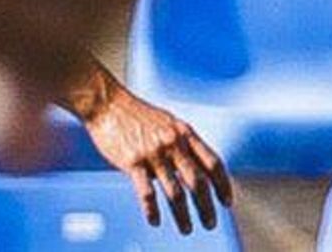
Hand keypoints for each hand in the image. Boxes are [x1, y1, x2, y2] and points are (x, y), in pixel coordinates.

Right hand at [82, 88, 233, 234]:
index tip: (226, 202)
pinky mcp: (132, 162)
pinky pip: (147, 193)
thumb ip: (183, 143)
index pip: (213, 163)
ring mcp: (152, 153)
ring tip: (187, 229)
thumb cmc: (135, 114)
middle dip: (207, 207)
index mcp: (184, 133)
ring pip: (175, 193)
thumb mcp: (168, 122)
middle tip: (210, 223)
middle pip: (198, 182)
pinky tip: (155, 221)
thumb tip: (198, 169)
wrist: (105, 102)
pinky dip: (152, 210)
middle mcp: (172, 144)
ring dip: (183, 215)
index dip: (223, 185)